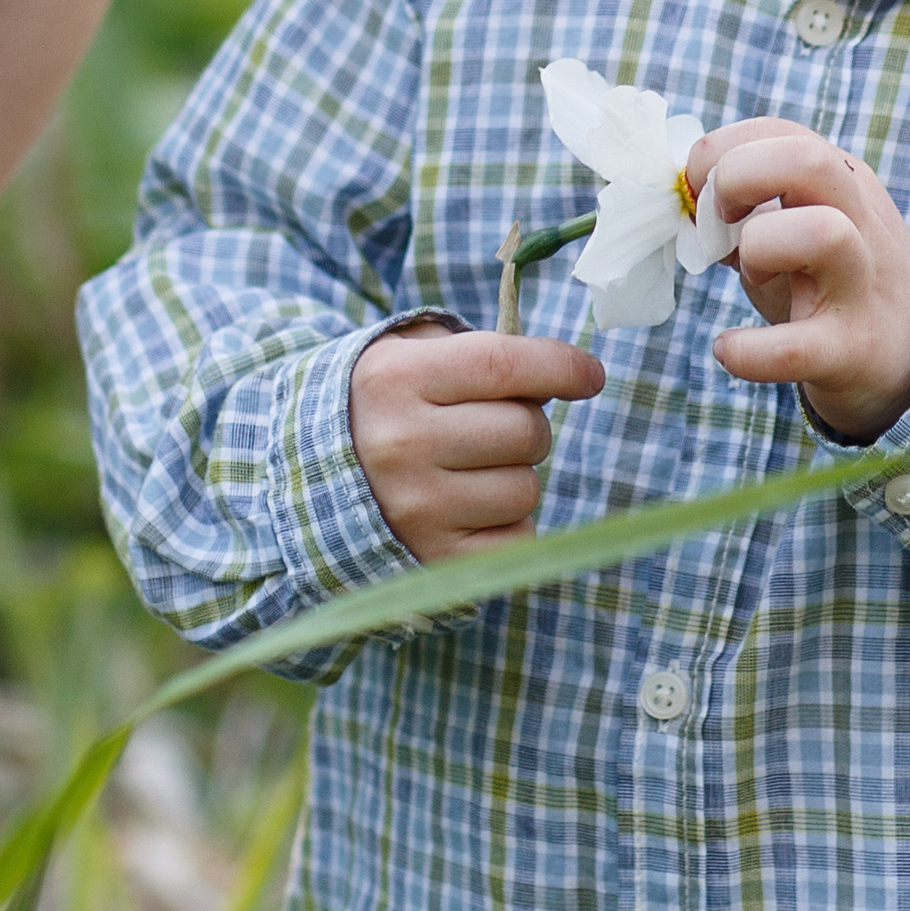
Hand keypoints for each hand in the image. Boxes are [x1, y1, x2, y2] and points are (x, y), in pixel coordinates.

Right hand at [350, 321, 604, 565]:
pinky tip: (474, 511)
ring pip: (526, 488)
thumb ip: (485, 351)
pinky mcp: (434, 558)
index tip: (590, 375)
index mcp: (397, 379)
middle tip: (495, 429)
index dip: (561, 366)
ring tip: (474, 472)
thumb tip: (569, 374)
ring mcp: (416, 508)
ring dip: (517, 478)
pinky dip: (511, 525)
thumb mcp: (415, 355)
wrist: (319, 480)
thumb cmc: (392, 406)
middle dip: (530, 426)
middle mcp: (401, 444)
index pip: (503, 364)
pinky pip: (518, 539)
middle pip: (527, 430)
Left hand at [689, 118, 909, 443]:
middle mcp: (860, 219)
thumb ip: (748, 208)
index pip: (778, 131)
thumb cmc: (834, 278)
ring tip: (750, 273)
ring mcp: (860, 283)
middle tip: (719, 220)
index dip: (721, 151)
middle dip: (740, 177)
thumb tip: (681, 202)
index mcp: (842, 180)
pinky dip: (748, 351)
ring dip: (760, 248)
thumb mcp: (801, 225)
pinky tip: (728, 349)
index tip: (698, 191)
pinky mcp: (850, 349)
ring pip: (822, 233)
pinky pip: (795, 347)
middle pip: (808, 160)